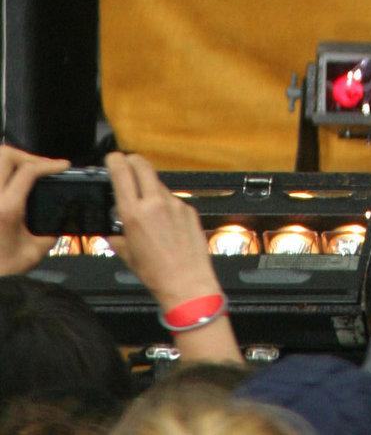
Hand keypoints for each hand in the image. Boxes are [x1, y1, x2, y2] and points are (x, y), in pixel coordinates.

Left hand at [0, 145, 67, 273]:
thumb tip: (65, 211)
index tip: (62, 166)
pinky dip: (2, 176)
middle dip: (27, 156)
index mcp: (6, 209)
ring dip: (11, 163)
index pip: (28, 171)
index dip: (49, 164)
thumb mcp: (36, 251)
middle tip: (41, 167)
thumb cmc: (3, 270)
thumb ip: (53, 228)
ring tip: (25, 173)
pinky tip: (11, 186)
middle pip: (5, 155)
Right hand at [106, 151, 218, 310]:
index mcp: (135, 214)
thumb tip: (114, 233)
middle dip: (134, 160)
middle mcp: (155, 203)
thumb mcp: (128, 256)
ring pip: (159, 184)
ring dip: (150, 185)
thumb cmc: (157, 273)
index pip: (122, 175)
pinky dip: (166, 203)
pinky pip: (173, 199)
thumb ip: (119, 239)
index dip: (116, 161)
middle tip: (128, 161)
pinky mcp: (188, 208)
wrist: (186, 281)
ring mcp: (174, 203)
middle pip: (143, 167)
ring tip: (147, 201)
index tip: (113, 157)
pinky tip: (165, 220)